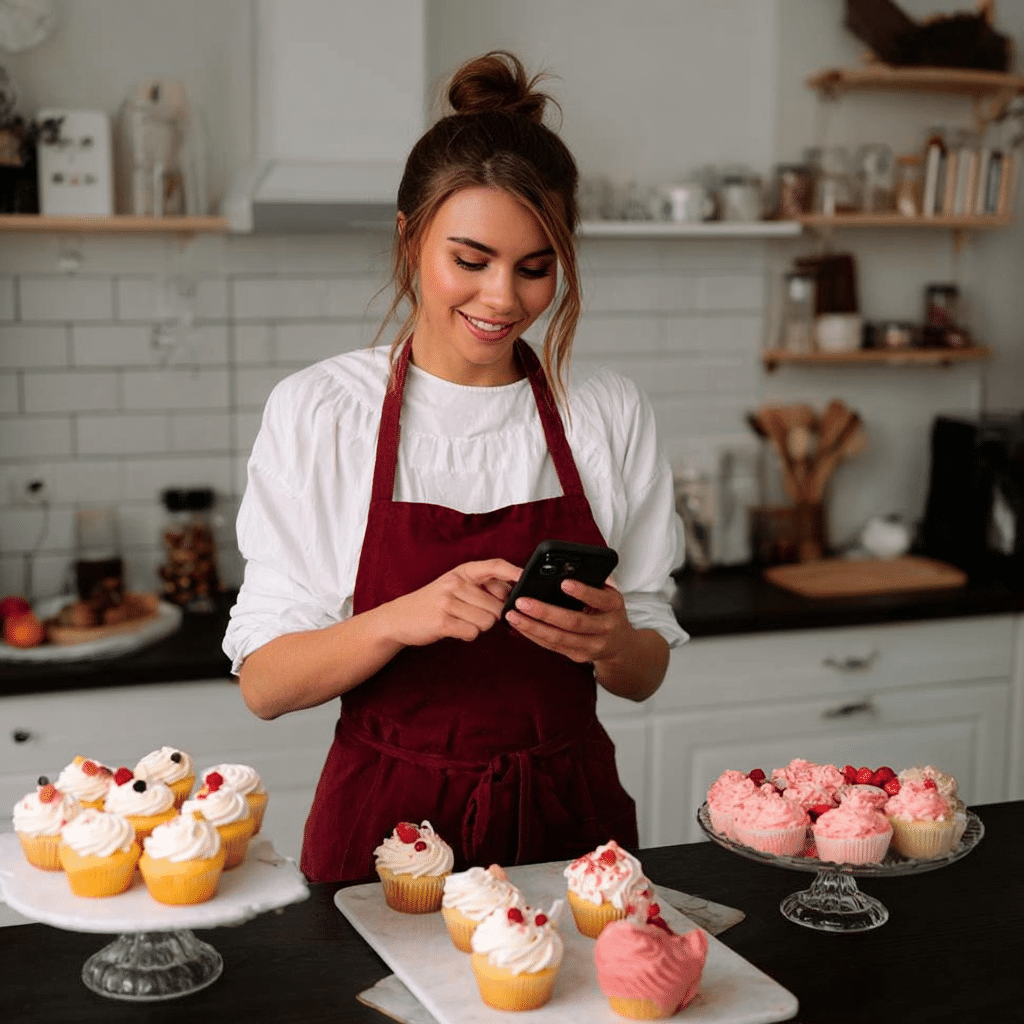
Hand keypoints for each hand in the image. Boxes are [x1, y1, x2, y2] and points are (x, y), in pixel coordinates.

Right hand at [385, 559, 520, 646]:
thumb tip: (512, 590)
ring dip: (479, 627)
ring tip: (461, 621)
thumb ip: (483, 585)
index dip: (513, 571)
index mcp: (462, 572)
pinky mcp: (442, 622)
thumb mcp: (456, 585)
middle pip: (497, 605)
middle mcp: (455, 583)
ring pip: (488, 621)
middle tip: (472, 615)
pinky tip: (454, 629)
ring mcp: (447, 602)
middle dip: (492, 616)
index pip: (494, 566)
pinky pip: (473, 633)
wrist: (399, 618)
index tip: (526, 578)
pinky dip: (468, 635)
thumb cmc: (434, 602)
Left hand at [504, 578, 631, 665]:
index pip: (599, 599)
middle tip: (522, 601)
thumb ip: (593, 582)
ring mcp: (592, 646)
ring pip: (559, 638)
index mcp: (614, 607)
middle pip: (573, 622)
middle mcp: (605, 628)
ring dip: (533, 627)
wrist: (620, 645)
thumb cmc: (608, 611)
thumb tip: (567, 567)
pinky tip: (519, 626)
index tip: (563, 583)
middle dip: (545, 612)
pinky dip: (534, 636)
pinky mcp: (579, 656)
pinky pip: (553, 646)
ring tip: (513, 615)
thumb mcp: (609, 594)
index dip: (583, 592)